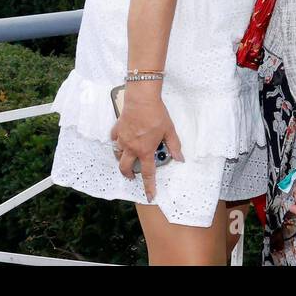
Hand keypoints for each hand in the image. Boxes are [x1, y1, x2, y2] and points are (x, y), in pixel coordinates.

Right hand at [111, 83, 182, 200]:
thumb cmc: (156, 114)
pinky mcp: (118, 129)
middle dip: (128, 175)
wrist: (141, 99)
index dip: (149, 186)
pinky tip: (121, 140)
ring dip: (122, 159)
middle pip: (125, 168)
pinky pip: (114, 139)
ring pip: (118, 154)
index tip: (149, 196)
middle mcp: (132, 148)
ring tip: (127, 157)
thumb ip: (174, 146)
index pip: (147, 173)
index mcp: (145, 150)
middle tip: (132, 176)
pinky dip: (117, 142)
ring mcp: (122, 139)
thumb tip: (180, 158)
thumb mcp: (169, 130)